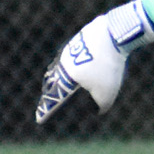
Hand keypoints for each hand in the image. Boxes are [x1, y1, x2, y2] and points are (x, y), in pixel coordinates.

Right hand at [35, 0, 153, 123]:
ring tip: (58, 76)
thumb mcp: (107, 94)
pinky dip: (75, 59)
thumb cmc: (108, 67)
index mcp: (66, 76)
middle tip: (47, 95)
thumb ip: (101, 106)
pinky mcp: (83, 37)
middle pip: (52, 77)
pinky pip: (76, 50)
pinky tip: (78, 59)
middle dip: (49, 88)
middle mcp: (64, 61)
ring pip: (62, 62)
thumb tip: (98, 110)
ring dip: (60, 71)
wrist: (114, 34)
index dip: (47, 109)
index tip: (39, 119)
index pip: (53, 96)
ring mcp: (72, 46)